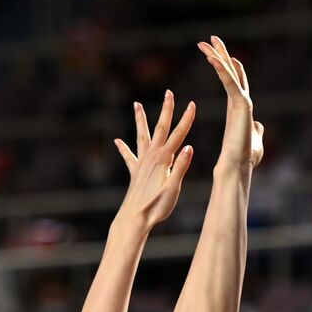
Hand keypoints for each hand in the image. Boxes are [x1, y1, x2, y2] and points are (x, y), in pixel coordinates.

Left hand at [114, 89, 195, 225]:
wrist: (134, 218)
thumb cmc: (156, 206)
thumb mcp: (173, 188)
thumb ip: (180, 167)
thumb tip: (189, 147)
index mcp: (164, 160)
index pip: (179, 135)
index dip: (187, 120)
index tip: (193, 104)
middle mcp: (151, 157)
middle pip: (161, 128)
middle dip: (167, 110)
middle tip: (169, 93)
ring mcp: (141, 163)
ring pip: (142, 136)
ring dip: (141, 120)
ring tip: (136, 104)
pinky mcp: (135, 172)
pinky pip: (129, 156)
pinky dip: (124, 148)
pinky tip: (118, 141)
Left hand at [198, 36, 263, 171]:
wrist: (238, 166)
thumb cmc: (244, 158)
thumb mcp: (254, 141)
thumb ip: (256, 132)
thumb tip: (259, 126)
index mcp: (239, 108)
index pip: (234, 81)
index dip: (228, 67)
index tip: (217, 54)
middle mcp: (242, 101)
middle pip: (232, 72)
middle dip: (223, 54)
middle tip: (213, 38)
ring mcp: (243, 102)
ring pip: (230, 73)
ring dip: (219, 55)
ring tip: (208, 40)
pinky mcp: (240, 106)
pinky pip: (229, 83)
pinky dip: (221, 69)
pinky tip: (211, 57)